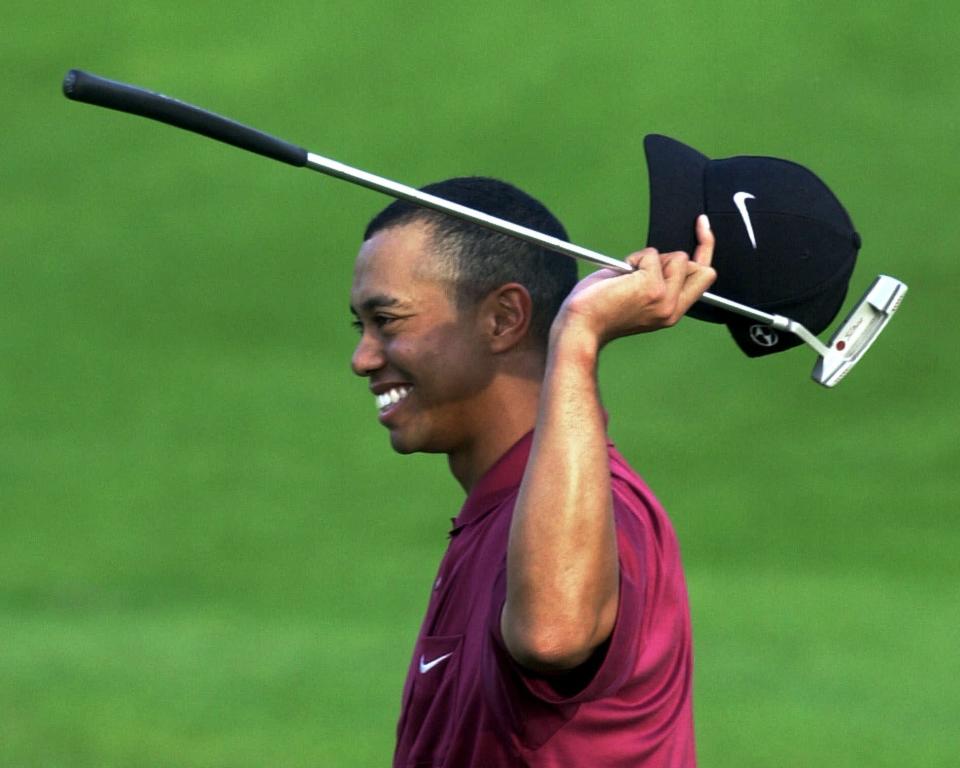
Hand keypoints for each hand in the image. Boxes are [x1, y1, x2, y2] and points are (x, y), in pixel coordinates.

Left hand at [553, 214, 715, 347]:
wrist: (579, 326)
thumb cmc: (597, 309)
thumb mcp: (637, 294)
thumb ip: (657, 280)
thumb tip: (663, 257)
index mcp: (670, 312)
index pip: (704, 279)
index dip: (707, 248)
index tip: (702, 225)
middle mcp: (673, 309)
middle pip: (703, 267)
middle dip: (677, 258)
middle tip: (643, 265)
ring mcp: (665, 299)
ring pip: (677, 257)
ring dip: (650, 258)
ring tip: (626, 276)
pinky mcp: (653, 288)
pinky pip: (652, 255)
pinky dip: (635, 258)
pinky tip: (620, 276)